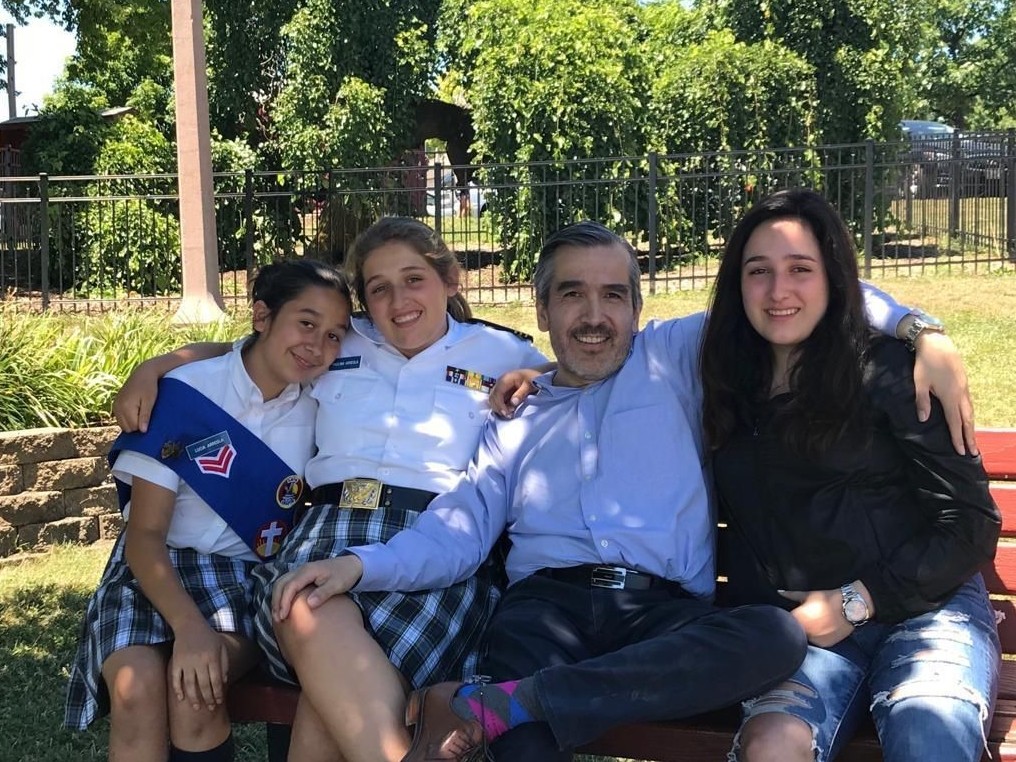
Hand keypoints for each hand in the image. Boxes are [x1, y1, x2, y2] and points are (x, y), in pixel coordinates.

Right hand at [113, 360, 161, 432]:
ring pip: (122, 424)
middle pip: (127, 428)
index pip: (133, 427)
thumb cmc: (149, 387)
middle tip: (145, 413)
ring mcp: (115, 406)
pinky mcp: (115, 404)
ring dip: (132, 422)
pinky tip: (135, 410)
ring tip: (141, 411)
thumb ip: (145, 416)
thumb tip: (142, 431)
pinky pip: (120, 418)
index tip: (149, 416)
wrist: (143, 373)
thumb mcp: (150, 401)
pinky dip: (127, 418)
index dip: (143, 425)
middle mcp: (117, 407)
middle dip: (137, 425)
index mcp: (126, 407)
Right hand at [170, 618, 228, 710]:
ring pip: (190, 684)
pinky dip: (177, 689)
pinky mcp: (176, 662)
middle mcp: (200, 661)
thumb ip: (224, 664)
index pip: (216, 680)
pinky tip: (181, 698)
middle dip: (208, 698)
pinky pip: (175, 679)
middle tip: (211, 708)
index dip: (218, 692)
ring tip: (197, 708)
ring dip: (193, 698)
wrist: (190, 625)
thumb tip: (224, 681)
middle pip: (204, 685)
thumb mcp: (221, 647)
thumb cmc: (209, 637)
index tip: (219, 701)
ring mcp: (186, 662)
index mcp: (212, 657)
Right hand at [272, 555, 363, 620]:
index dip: (284, 601)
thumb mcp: (337, 585)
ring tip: (278, 615)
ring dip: (277, 598)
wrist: (352, 564)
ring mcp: (301, 572)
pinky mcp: (303, 576)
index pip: (290, 586)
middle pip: (281, 583)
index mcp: (308, 571)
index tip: (283, 616)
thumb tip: (309, 604)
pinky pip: (287, 584)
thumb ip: (323, 593)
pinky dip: (282, 595)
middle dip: (276, 601)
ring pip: (282, 583)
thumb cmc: (345, 574)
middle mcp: (301, 569)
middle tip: (277, 618)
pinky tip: (284, 606)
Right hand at [488, 368, 541, 417]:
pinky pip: (497, 400)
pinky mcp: (502, 391)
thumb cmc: (532, 379)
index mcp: (506, 378)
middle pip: (493, 397)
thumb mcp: (529, 385)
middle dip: (498, 408)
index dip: (500, 404)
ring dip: (499, 408)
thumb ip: (521, 394)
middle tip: (509, 415)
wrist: (533, 376)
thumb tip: (513, 402)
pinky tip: (509, 411)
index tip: (506, 413)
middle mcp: (500, 382)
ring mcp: (500, 387)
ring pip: (493, 400)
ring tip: (509, 414)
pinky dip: (501, 407)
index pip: (498, 392)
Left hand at [778, 589, 853, 647]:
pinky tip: (821, 629)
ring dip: (806, 632)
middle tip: (804, 619)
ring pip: (805, 637)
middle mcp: (807, 630)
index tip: (791, 615)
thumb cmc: (829, 598)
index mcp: (800, 617)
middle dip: (797, 625)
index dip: (788, 618)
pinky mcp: (825, 644)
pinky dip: (816, 637)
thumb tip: (780, 592)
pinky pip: (816, 642)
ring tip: (814, 624)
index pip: (786, 621)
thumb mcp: (809, 595)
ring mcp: (816, 639)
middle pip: (796, 630)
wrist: (851, 607)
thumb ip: (792, 595)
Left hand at [912, 332, 976, 454]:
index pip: (955, 423)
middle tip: (973, 452)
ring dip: (971, 427)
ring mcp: (964, 388)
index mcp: (950, 396)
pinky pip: (969, 403)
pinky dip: (970, 415)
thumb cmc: (925, 364)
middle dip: (970, 437)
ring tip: (972, 439)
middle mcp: (961, 394)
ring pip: (970, 411)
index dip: (958, 438)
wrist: (937, 344)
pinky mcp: (964, 383)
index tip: (961, 451)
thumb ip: (922, 402)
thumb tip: (923, 420)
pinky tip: (967, 419)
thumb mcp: (920, 383)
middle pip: (967, 420)